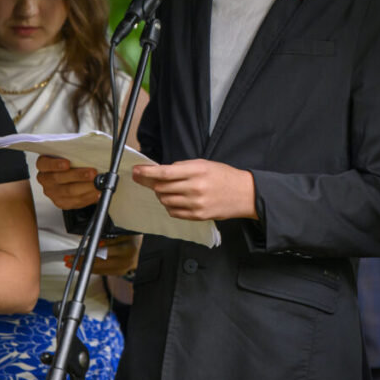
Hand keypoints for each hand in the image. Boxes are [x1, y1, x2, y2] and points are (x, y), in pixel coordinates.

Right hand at [36, 155, 99, 208]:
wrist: (72, 179)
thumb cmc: (71, 163)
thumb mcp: (69, 155)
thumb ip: (75, 155)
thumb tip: (90, 153)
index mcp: (43, 164)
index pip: (45, 164)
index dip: (55, 164)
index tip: (67, 163)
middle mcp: (45, 179)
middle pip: (59, 178)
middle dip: (78, 175)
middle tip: (93, 173)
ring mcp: (53, 193)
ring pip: (69, 191)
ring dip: (86, 187)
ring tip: (98, 182)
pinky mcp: (62, 203)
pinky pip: (76, 201)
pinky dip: (89, 196)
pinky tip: (97, 192)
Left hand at [64, 235, 140, 275]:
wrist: (146, 246)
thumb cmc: (133, 236)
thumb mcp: (122, 231)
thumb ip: (109, 236)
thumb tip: (90, 237)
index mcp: (126, 248)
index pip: (102, 252)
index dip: (87, 254)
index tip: (75, 253)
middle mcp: (126, 260)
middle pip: (99, 263)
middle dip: (81, 262)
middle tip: (68, 259)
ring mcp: (124, 268)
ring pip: (100, 270)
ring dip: (84, 267)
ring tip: (72, 264)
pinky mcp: (121, 273)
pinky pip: (104, 272)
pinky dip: (92, 270)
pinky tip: (83, 267)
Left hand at [132, 159, 256, 220]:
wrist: (244, 194)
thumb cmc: (224, 176)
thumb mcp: (204, 164)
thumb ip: (182, 167)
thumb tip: (160, 172)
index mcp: (196, 171)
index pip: (164, 173)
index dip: (146, 173)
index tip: (136, 171)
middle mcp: (195, 188)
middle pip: (161, 188)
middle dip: (150, 183)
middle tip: (148, 179)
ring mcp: (196, 204)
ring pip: (165, 200)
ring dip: (160, 194)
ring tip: (167, 189)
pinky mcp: (197, 216)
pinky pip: (173, 212)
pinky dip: (169, 205)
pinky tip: (175, 199)